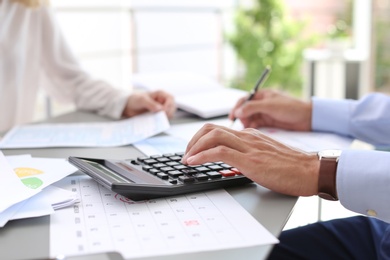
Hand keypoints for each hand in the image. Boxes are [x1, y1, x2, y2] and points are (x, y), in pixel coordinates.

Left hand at [122, 90, 175, 117]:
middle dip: (169, 112)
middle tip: (162, 117)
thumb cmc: (135, 100)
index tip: (163, 111)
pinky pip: (163, 119)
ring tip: (159, 120)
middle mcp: (163, 101)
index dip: (169, 105)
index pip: (170, 99)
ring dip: (166, 118)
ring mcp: (161, 109)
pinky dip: (162, 121)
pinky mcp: (158, 115)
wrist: (128, 107)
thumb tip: (160, 109)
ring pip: (170, 114)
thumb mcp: (142, 100)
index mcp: (161, 94)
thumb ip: (151, 104)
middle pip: (172, 107)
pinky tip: (157, 122)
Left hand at [181, 124, 318, 196]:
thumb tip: (233, 162)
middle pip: (211, 129)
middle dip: (193, 141)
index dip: (201, 138)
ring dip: (194, 147)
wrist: (311, 171)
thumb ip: (250, 154)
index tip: (193, 151)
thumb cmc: (292, 167)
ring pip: (212, 136)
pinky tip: (193, 162)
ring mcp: (248, 146)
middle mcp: (247, 137)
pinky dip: (202, 156)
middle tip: (187, 154)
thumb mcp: (266, 156)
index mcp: (250, 136)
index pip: (218, 130)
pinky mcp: (250, 159)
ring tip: (186, 159)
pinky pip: (219, 152)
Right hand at [229, 89, 311, 130]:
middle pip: (245, 110)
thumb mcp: (269, 106)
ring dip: (246, 123)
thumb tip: (237, 111)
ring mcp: (264, 113)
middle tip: (242, 124)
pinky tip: (253, 131)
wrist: (307, 118)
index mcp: (261, 95)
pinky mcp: (268, 122)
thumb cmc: (291, 107)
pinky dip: (252, 128)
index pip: (244, 100)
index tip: (232, 116)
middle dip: (242, 117)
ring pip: (249, 118)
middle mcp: (261, 103)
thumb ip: (252, 107)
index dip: (237, 107)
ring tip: (248, 128)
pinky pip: (256, 124)